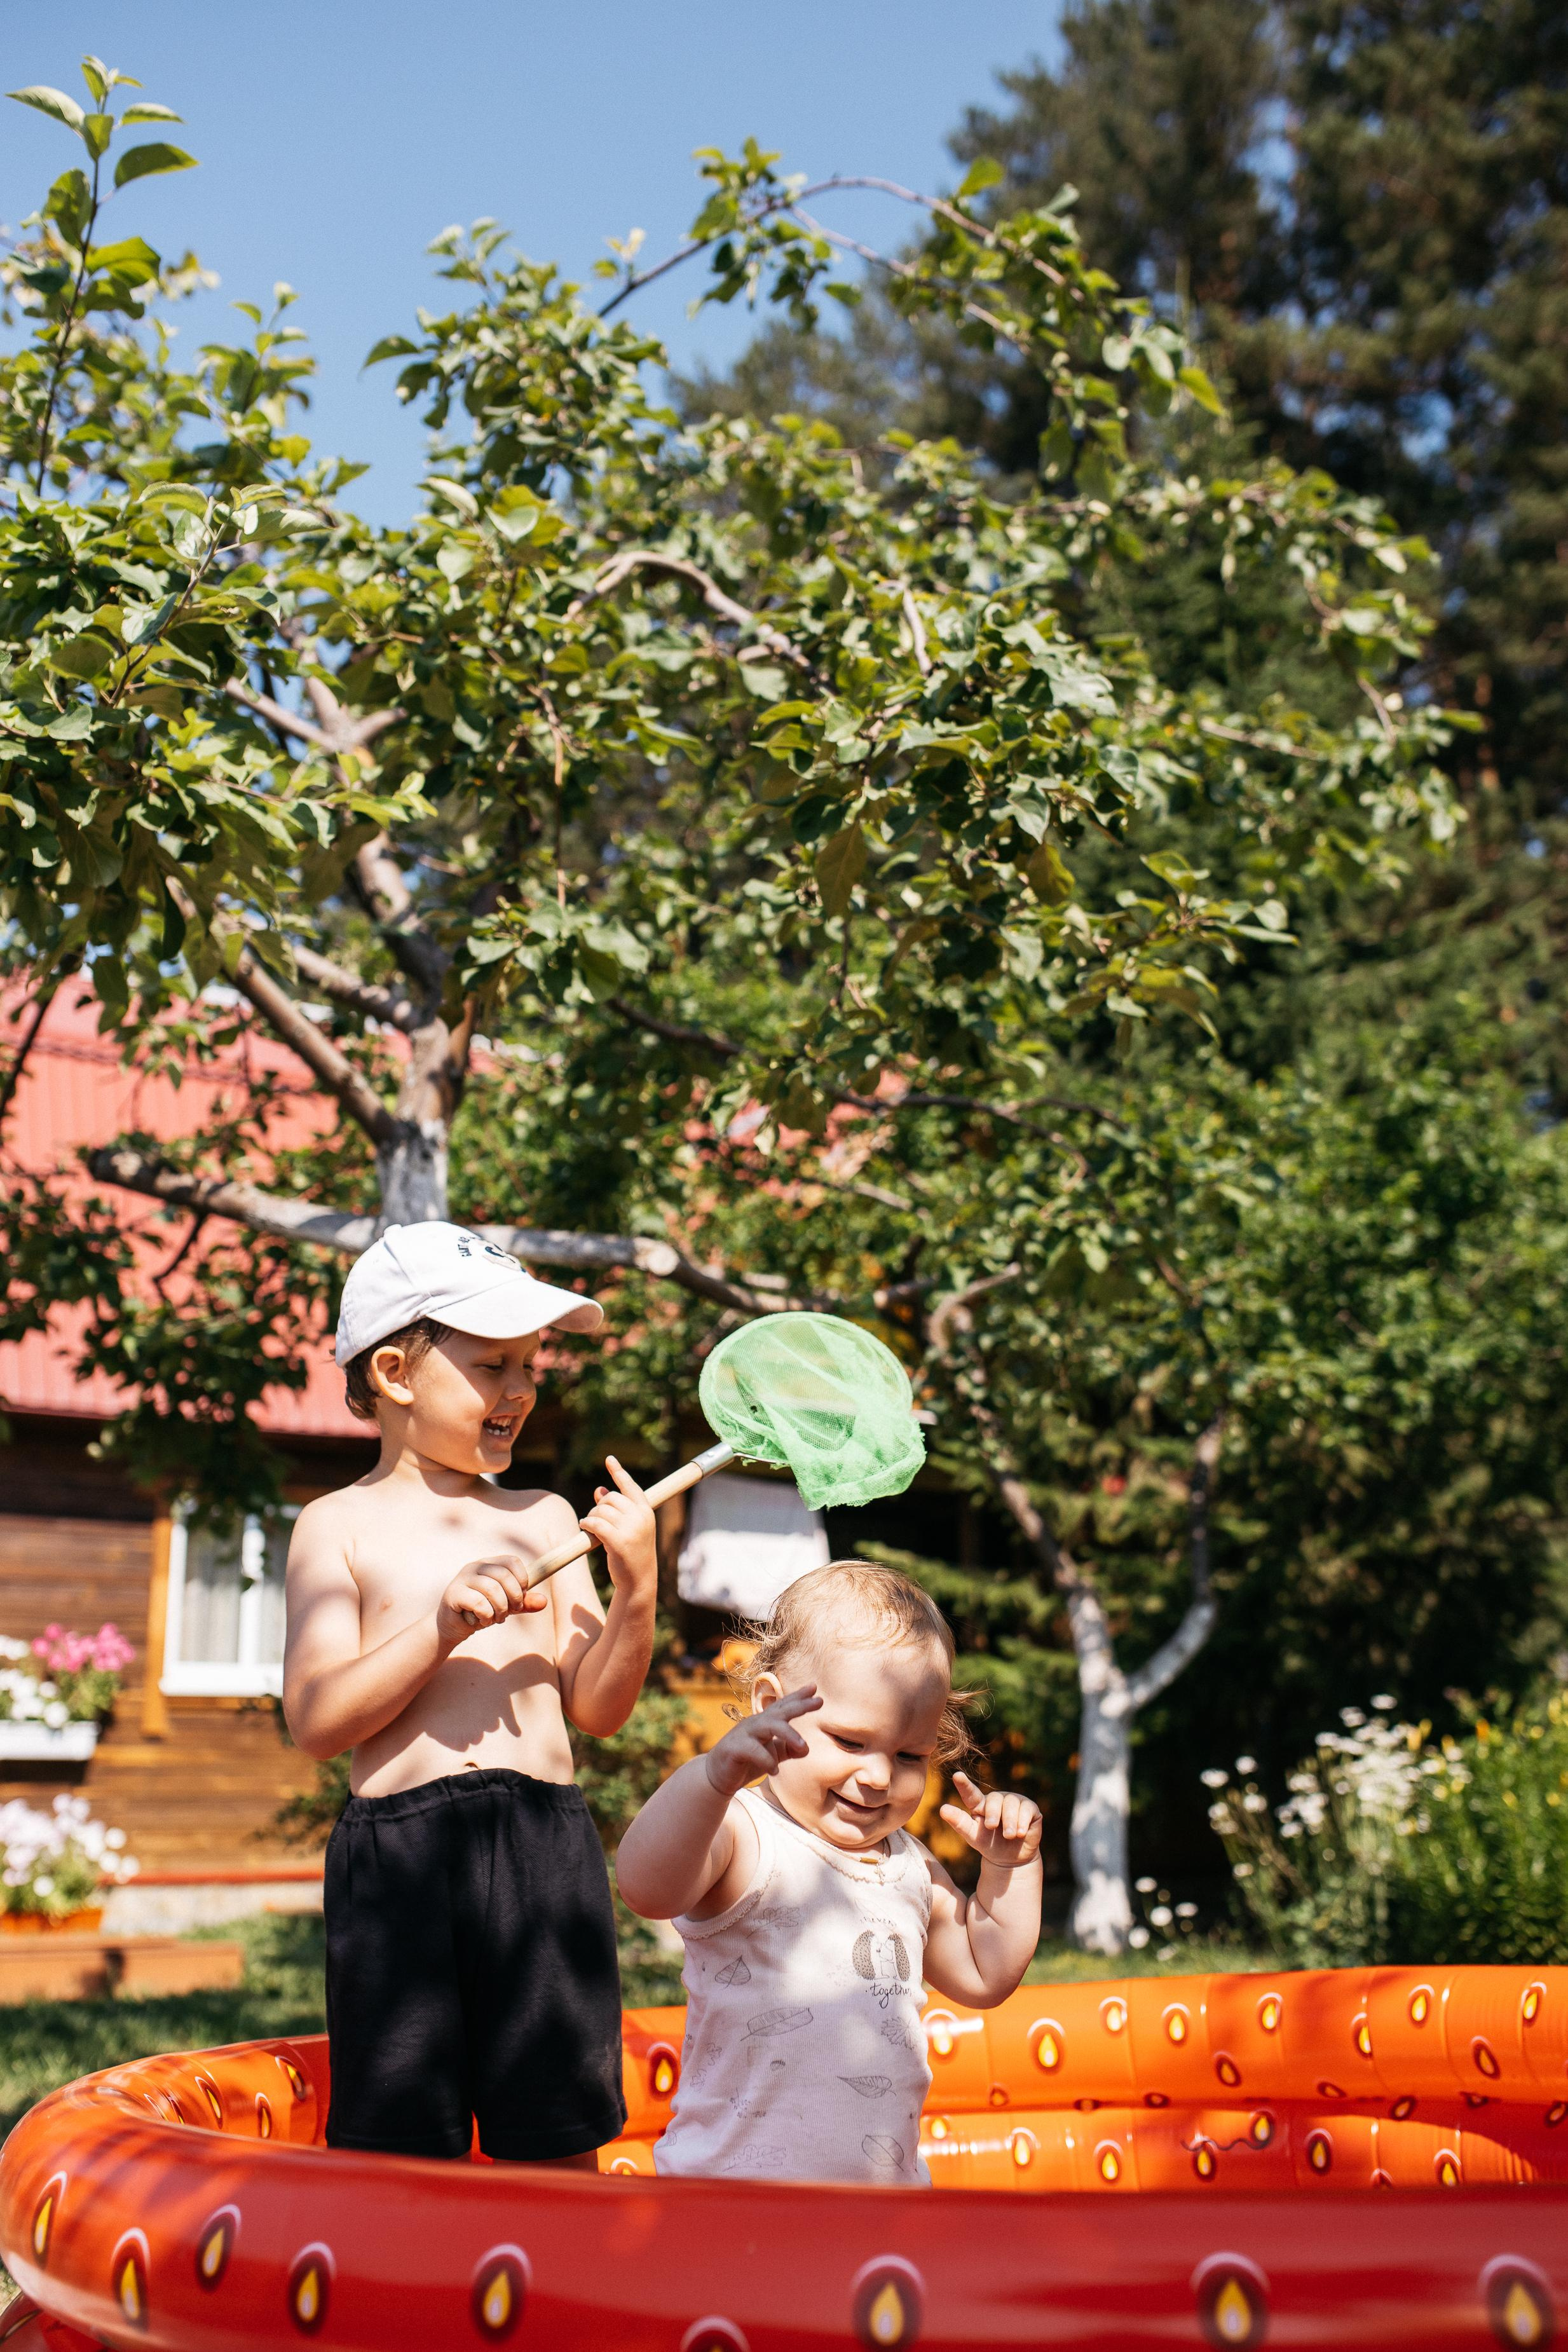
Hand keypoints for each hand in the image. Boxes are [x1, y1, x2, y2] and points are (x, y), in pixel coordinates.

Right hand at [438, 1557, 546, 1642]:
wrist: (453, 1627)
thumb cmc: (481, 1611)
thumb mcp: (506, 1606)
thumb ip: (524, 1603)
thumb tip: (543, 1602)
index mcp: (489, 1563)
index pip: (513, 1561)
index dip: (522, 1580)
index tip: (521, 1597)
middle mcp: (475, 1566)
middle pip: (504, 1575)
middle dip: (514, 1598)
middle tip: (511, 1612)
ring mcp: (463, 1578)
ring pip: (492, 1589)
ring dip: (500, 1609)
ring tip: (496, 1619)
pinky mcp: (453, 1593)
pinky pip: (478, 1602)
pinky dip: (486, 1615)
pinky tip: (483, 1620)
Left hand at [581, 1456, 656, 1590]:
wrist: (638, 1580)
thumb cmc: (633, 1552)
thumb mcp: (630, 1528)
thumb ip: (616, 1509)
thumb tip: (598, 1490)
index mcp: (646, 1511)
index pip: (630, 1486)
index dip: (618, 1472)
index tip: (609, 1459)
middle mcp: (640, 1517)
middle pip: (610, 1498)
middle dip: (599, 1507)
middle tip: (596, 1521)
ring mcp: (631, 1528)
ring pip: (600, 1511)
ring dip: (591, 1518)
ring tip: (592, 1529)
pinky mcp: (618, 1541)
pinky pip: (595, 1523)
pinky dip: (587, 1524)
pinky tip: (585, 1529)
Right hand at [703, 1686, 821, 1799]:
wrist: (717, 1776)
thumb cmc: (746, 1761)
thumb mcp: (771, 1755)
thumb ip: (788, 1749)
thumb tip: (806, 1748)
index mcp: (764, 1723)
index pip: (782, 1707)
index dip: (798, 1697)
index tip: (814, 1687)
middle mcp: (754, 1724)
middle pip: (778, 1711)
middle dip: (799, 1705)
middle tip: (819, 1702)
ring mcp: (743, 1734)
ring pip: (767, 1726)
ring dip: (788, 1734)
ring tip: (803, 1746)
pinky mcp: (734, 1749)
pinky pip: (753, 1750)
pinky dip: (766, 1760)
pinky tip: (775, 1771)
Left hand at [938, 1772, 1042, 1870]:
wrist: (1011, 1859)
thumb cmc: (989, 1844)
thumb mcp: (973, 1835)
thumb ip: (959, 1822)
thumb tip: (942, 1809)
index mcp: (980, 1804)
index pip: (971, 1793)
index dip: (964, 1785)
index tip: (956, 1776)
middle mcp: (997, 1799)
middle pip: (994, 1799)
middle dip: (993, 1814)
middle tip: (991, 1827)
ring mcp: (1014, 1802)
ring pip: (1011, 1803)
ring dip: (1009, 1822)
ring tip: (1009, 1836)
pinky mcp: (1030, 1808)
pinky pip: (1026, 1809)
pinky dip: (1022, 1822)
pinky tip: (1020, 1833)